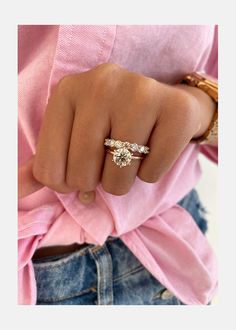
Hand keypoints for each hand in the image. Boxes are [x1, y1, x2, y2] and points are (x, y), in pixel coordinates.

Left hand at [18, 63, 214, 201]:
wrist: (168, 105)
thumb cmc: (117, 123)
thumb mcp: (75, 135)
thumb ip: (44, 163)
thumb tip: (13, 193)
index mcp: (68, 90)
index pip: (49, 169)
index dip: (66, 182)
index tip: (81, 172)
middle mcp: (101, 84)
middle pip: (83, 173)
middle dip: (96, 182)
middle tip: (109, 164)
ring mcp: (140, 92)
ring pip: (118, 177)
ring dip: (124, 180)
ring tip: (132, 156)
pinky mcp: (176, 110)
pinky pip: (152, 173)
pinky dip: (151, 173)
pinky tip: (154, 149)